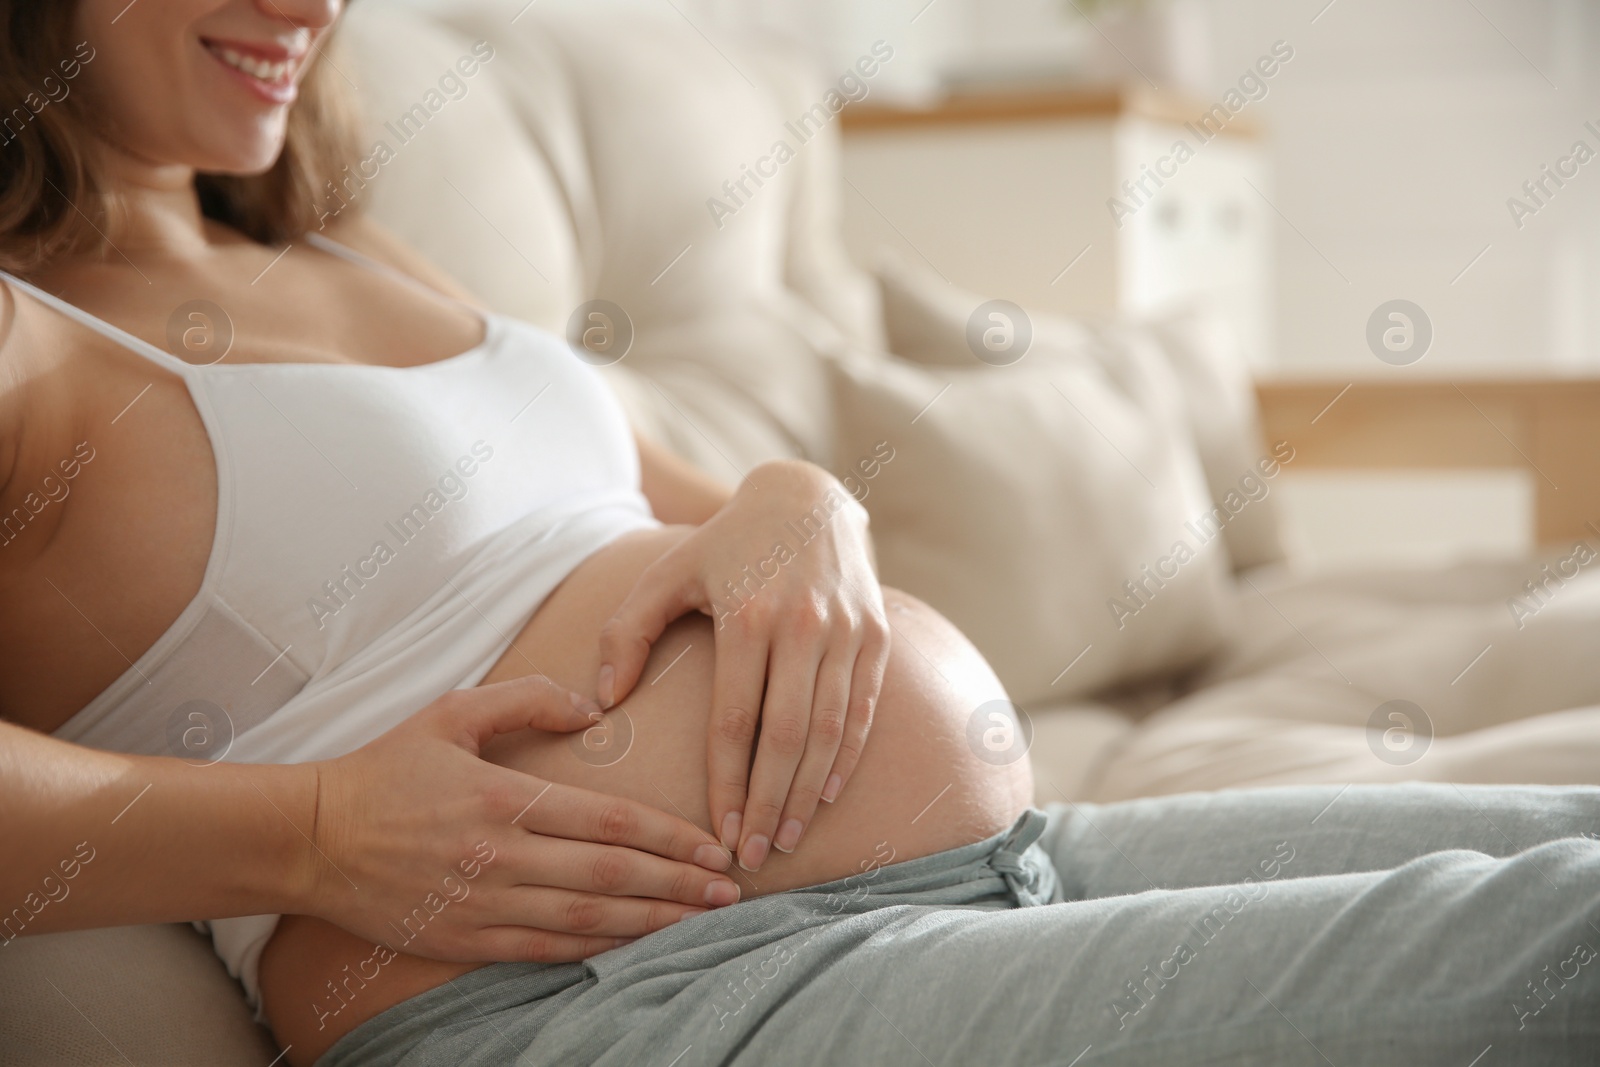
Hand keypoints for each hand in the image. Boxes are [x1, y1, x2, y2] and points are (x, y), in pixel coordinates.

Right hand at [306, 675, 739, 962]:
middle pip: (611, 875)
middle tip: (730, 890)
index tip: (712, 846)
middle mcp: (501, 856)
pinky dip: (597, 951)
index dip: (669, 837)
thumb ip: (528, 700)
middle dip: (678, 885)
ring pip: (587, 920)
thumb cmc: (385, 769)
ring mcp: (484, 904)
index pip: (609, 821)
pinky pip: (545, 950)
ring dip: (651, 922)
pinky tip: (635, 947)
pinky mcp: (465, 939)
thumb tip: (594, 705)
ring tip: (700, 922)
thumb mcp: (452, 712)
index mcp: (505, 797)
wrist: (310, 838)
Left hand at [597, 460, 890, 872]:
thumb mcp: (666, 573)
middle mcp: (803, 626)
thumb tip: (603, 701)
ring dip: (807, 792)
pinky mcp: (876, 634)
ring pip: (831, 730)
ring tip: (784, 837)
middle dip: (768, 804)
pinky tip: (823, 794)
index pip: (736, 722)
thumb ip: (625, 632)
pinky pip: (864, 709)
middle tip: (750, 856)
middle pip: (787, 737)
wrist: (807, 497)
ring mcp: (847, 630)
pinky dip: (846, 757)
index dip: (726, 785)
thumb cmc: (725, 545)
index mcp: (748, 617)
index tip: (717, 833)